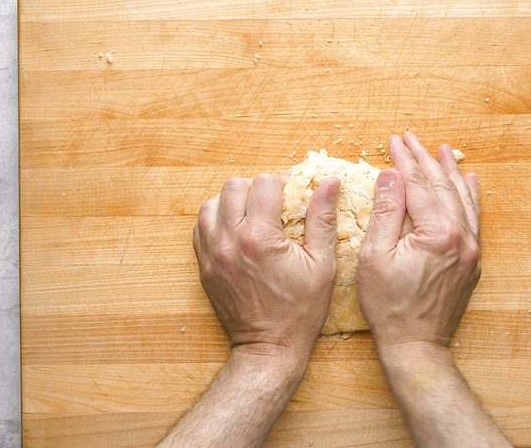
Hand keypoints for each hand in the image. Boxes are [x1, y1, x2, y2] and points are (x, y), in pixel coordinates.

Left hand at [193, 173, 340, 359]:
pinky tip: (236, 231)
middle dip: (257, 189)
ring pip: (211, 203)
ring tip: (252, 216)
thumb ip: (322, 219)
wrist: (269, 348)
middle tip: (273, 205)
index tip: (293, 196)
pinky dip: (217, 221)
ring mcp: (211, 253)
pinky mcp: (203, 266)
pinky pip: (200, 227)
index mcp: (260, 238)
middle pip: (234, 186)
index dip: (283, 183)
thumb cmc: (301, 310)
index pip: (264, 183)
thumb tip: (329, 182)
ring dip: (232, 202)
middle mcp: (229, 240)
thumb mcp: (323, 264)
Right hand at [358, 132, 480, 348]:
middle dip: (424, 159)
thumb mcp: (376, 257)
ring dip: (450, 173)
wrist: (416, 345)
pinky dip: (470, 198)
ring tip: (442, 150)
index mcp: (438, 233)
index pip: (418, 185)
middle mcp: (462, 237)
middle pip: (442, 187)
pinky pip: (475, 219)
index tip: (393, 141)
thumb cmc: (389, 306)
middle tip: (410, 138)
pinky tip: (469, 183)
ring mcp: (471, 249)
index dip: (404, 160)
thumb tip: (390, 174)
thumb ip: (386, 212)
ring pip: (463, 199)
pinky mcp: (473, 261)